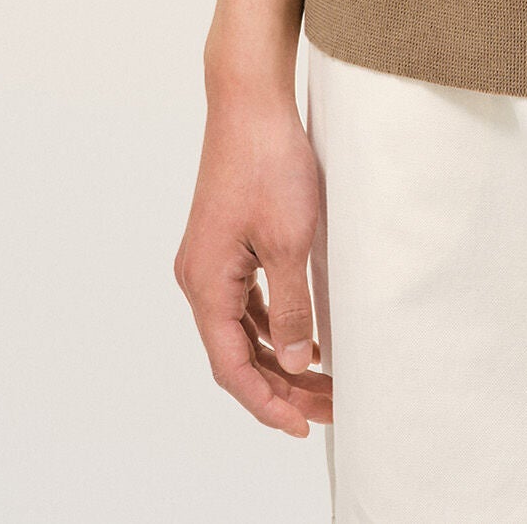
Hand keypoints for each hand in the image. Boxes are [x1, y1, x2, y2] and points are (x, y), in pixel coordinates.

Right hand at [174, 84, 333, 436]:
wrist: (250, 100)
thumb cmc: (268, 162)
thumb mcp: (290, 240)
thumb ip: (291, 305)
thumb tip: (294, 361)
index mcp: (206, 283)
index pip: (231, 367)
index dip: (267, 403)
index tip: (304, 426)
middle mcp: (198, 277)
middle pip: (236, 353)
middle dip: (281, 386)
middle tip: (328, 408)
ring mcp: (209, 259)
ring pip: (240, 330)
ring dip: (278, 357)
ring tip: (323, 382)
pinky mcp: (223, 242)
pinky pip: (243, 302)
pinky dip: (271, 326)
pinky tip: (302, 335)